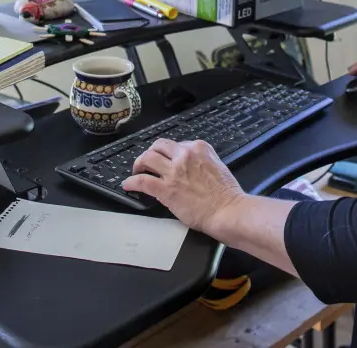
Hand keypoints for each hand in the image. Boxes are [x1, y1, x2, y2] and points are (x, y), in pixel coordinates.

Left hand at [122, 138, 244, 233]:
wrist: (227, 211)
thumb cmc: (227, 195)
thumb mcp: (217, 165)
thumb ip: (202, 161)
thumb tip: (189, 165)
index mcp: (199, 148)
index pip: (176, 144)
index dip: (168, 154)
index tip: (165, 161)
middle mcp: (184, 155)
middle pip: (158, 146)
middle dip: (150, 153)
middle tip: (147, 163)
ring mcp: (174, 171)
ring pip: (147, 158)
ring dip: (139, 164)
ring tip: (136, 172)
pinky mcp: (165, 188)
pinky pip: (141, 181)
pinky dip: (131, 182)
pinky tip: (128, 185)